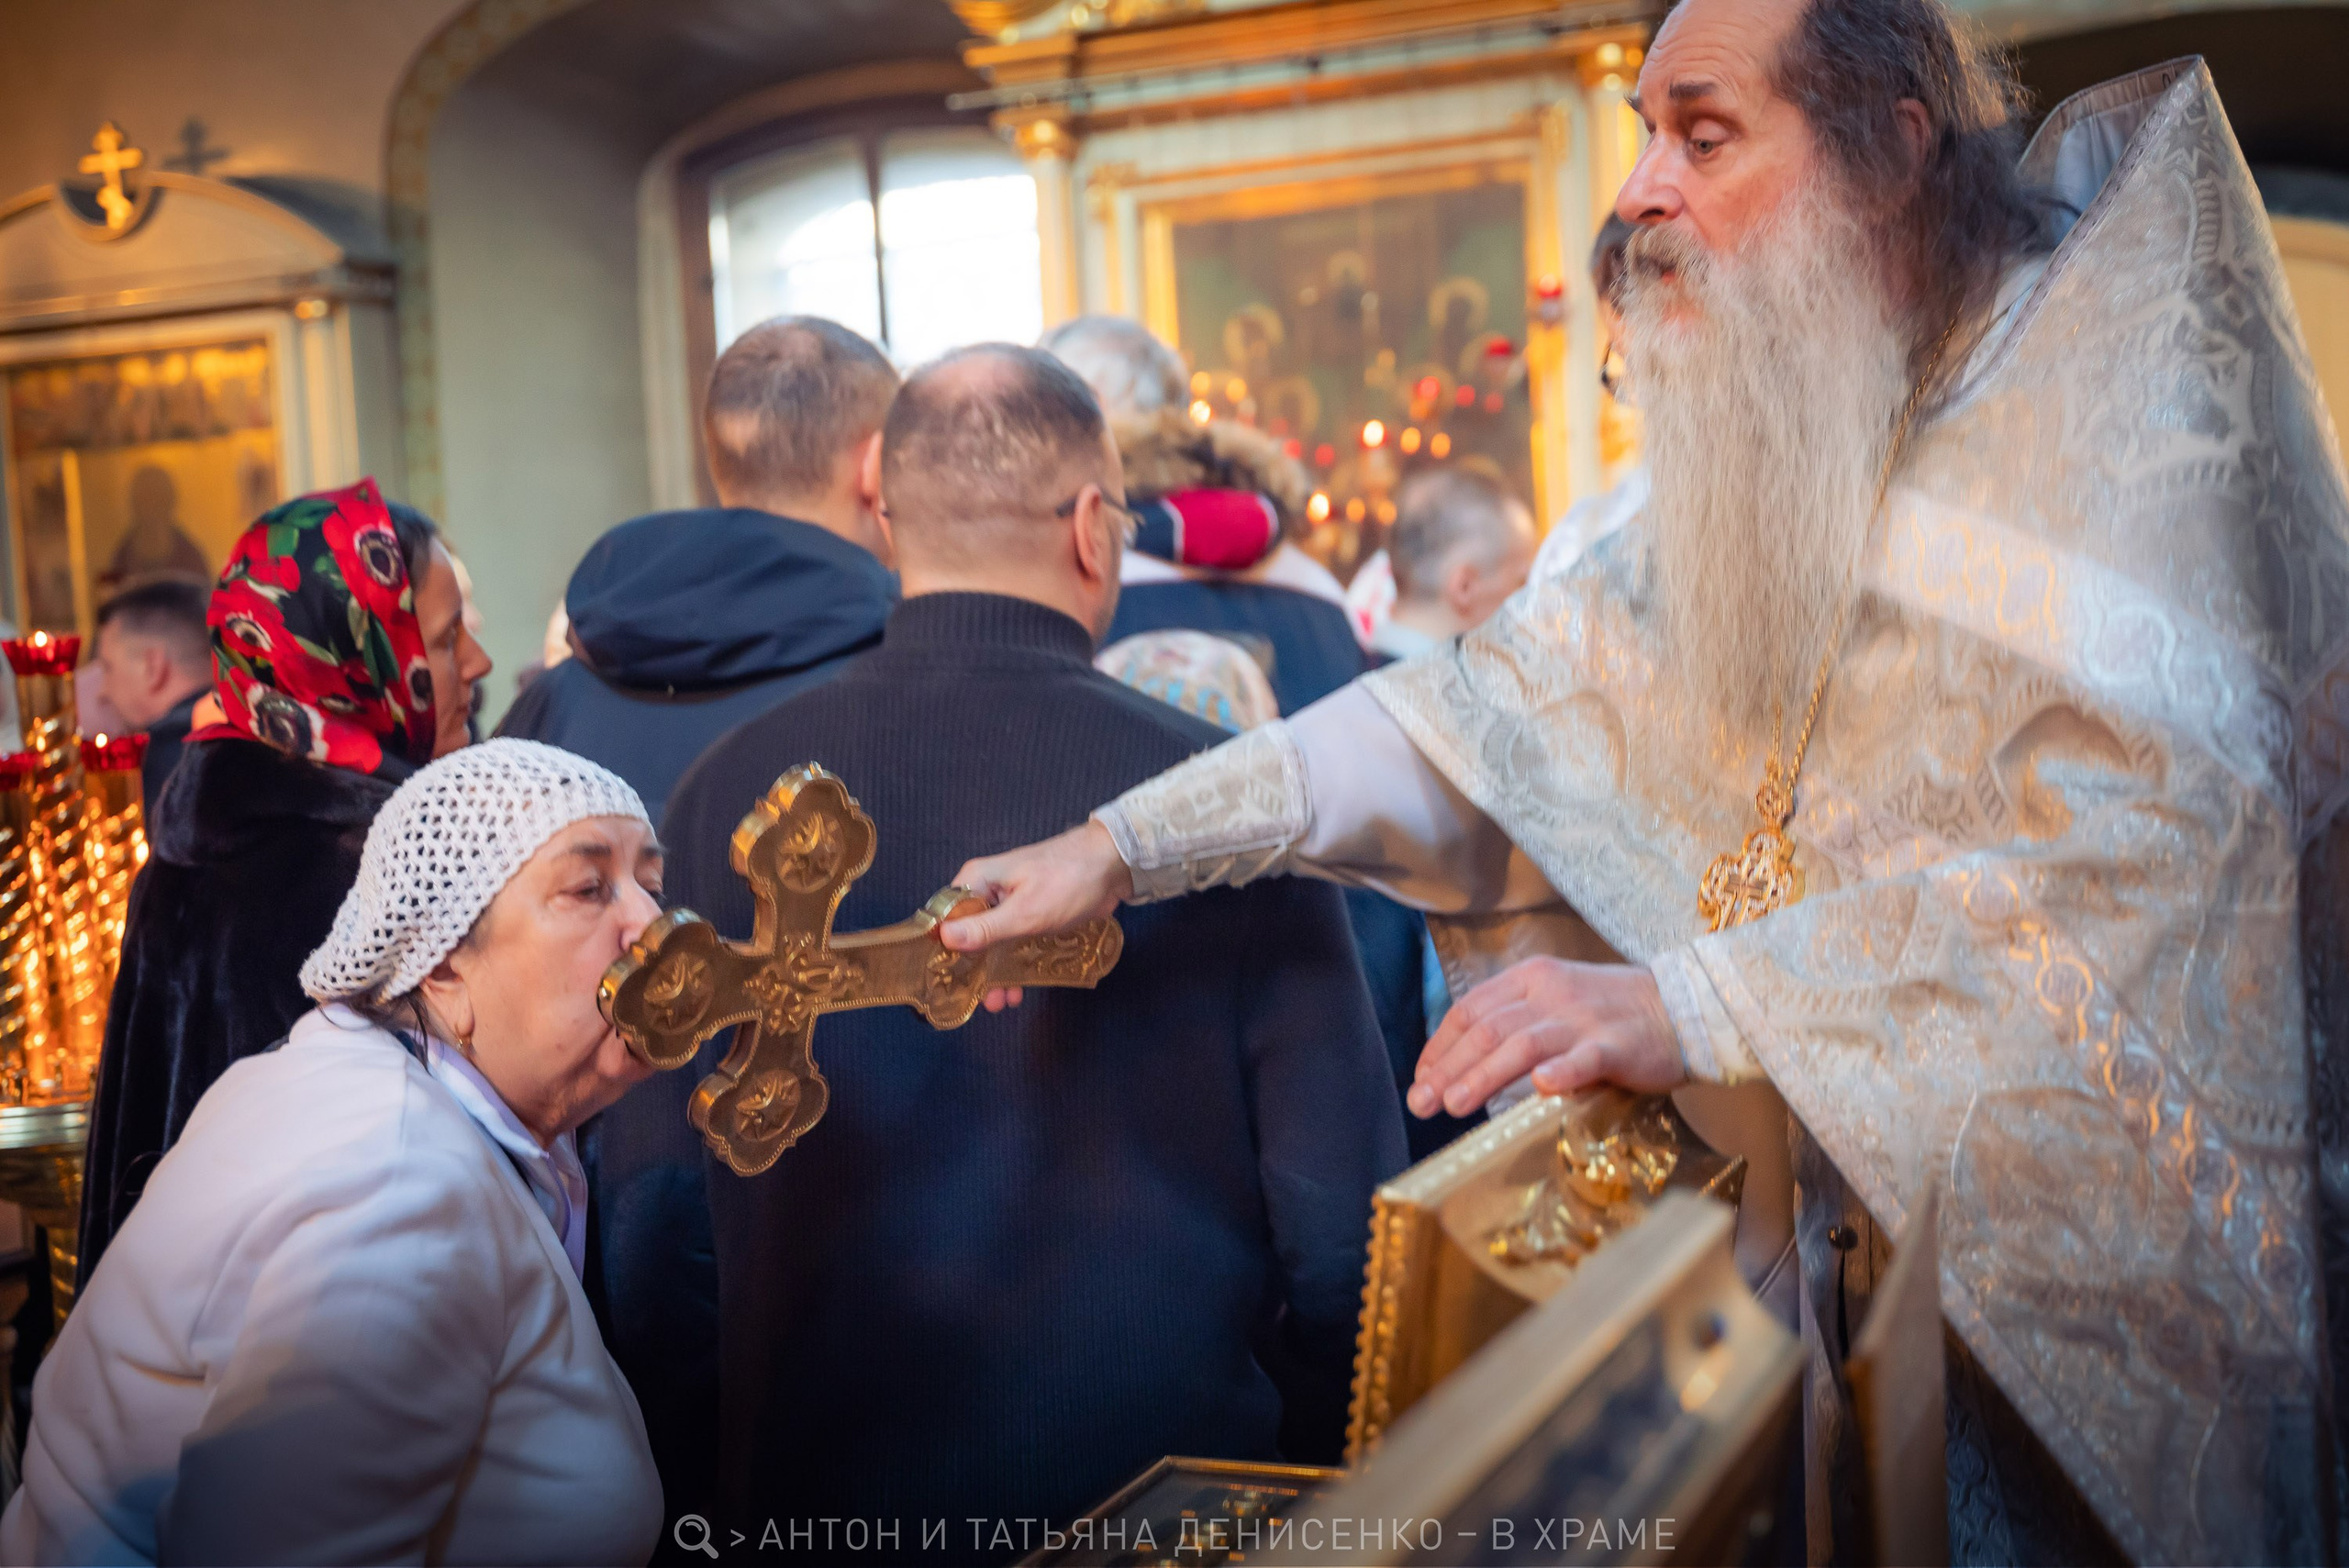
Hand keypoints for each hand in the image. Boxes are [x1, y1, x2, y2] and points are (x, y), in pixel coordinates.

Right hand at [942, 821, 1134, 1011]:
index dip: (944, 949)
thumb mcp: (1025, 912)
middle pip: (968, 934)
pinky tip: (1019, 987)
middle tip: (981, 1000)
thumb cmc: (1069, 880)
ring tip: (1001, 1002)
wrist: (1114, 865)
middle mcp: (990, 889)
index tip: (947, 980)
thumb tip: (944, 937)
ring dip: (996, 972)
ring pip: (993, 941)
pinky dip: (1015, 963)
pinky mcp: (1031, 911)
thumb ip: (985, 928)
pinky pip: (1014, 940)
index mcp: (978, 880)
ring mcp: (1011, 900)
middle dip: (975, 970)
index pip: (946, 916)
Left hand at [1409, 958, 1684, 1117]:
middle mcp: (1550, 994)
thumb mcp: (1556, 1003)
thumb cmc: (1613, 1014)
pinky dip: (1561, 1072)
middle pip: (1488, 1029)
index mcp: (1531, 979)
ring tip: (1454, 1104)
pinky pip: (1584, 1059)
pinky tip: (1540, 1088)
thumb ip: (1518, 1024)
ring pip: (1522, 1044)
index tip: (1421, 1079)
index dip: (1440, 1047)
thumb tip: (1464, 1064)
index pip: (1471, 1010)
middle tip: (1421, 1103)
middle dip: (1449, 1068)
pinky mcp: (1616, 1046)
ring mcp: (1583, 1020)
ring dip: (1483, 1075)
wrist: (1685, 1007)